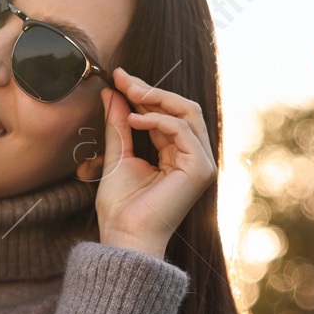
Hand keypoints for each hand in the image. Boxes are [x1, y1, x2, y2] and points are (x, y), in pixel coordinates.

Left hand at [83, 67, 218, 259]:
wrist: (124, 236)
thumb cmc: (121, 207)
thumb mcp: (118, 156)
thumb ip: (119, 125)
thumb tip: (111, 93)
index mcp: (179, 155)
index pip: (169, 114)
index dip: (145, 93)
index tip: (118, 77)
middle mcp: (195, 157)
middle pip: (183, 108)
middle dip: (151, 90)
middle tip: (122, 78)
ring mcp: (201, 163)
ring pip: (187, 112)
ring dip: (155, 98)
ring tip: (127, 93)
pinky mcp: (200, 169)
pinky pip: (182, 130)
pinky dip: (157, 119)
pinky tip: (133, 119)